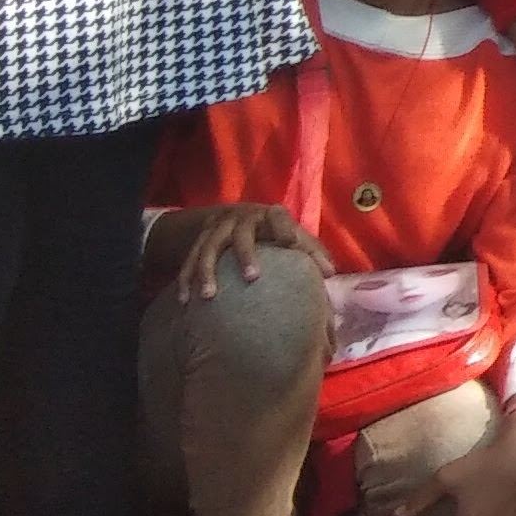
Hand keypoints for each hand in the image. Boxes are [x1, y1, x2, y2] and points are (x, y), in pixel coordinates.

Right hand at [171, 204, 320, 297]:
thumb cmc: (271, 231)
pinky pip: (187, 260)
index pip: (280, 218)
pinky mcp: (198, 241)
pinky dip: (185, 279)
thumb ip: (311, 251)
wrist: (229, 216)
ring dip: (206, 271)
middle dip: (245, 255)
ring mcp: (217, 229)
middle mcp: (241, 219)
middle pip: (241, 235)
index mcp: (269, 215)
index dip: (285, 229)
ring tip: (207, 296)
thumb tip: (330, 274)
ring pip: (208, 248)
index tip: (288, 243)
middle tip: (251, 278)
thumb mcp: (290, 234)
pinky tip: (184, 300)